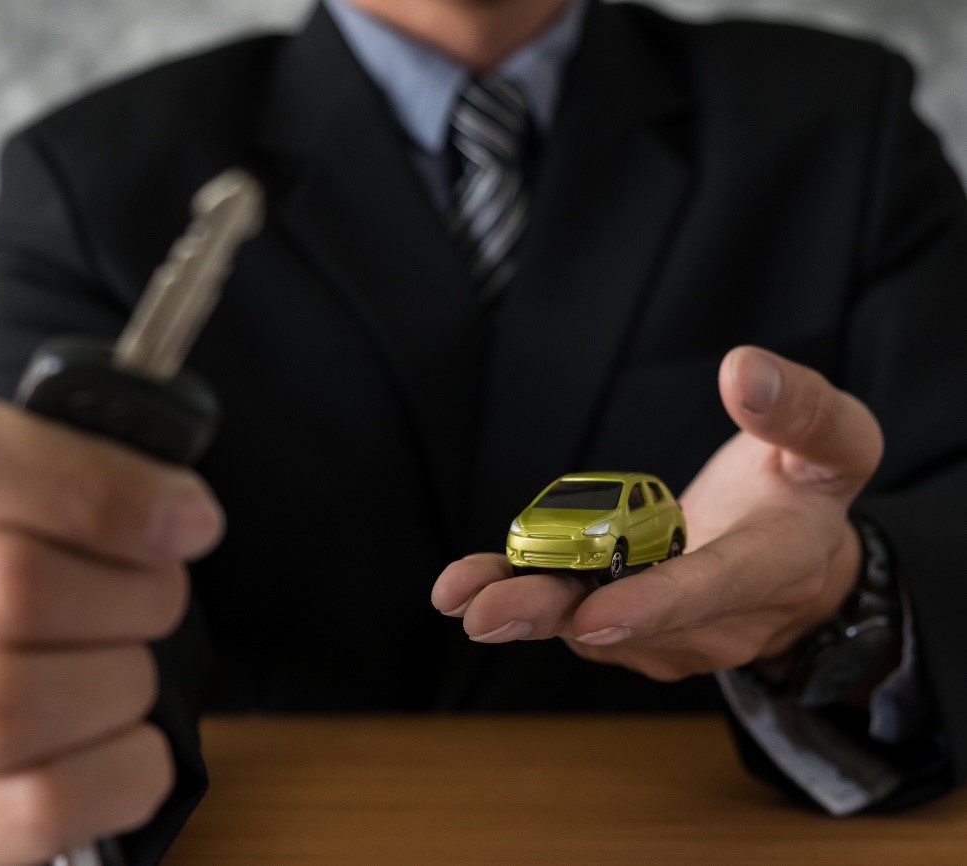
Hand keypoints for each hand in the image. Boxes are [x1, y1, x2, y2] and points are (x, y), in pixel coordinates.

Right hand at [0, 400, 222, 865]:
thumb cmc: (2, 562)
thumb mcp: (23, 481)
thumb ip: (90, 465)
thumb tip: (179, 517)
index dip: (88, 486)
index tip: (182, 516)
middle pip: (3, 585)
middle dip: (130, 590)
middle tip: (160, 593)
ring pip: (9, 704)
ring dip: (122, 679)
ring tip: (132, 662)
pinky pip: (42, 805)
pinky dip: (124, 769)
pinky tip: (128, 737)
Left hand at [431, 346, 882, 681]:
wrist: (805, 562)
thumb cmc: (810, 490)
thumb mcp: (835, 441)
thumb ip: (800, 409)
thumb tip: (743, 369)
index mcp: (775, 565)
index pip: (713, 589)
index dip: (654, 604)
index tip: (596, 613)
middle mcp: (721, 620)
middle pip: (632, 622)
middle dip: (555, 615)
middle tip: (484, 615)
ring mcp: (675, 637)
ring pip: (592, 626)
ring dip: (525, 611)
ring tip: (458, 594)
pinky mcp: (638, 635)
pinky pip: (578, 618)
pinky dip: (526, 602)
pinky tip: (470, 588)